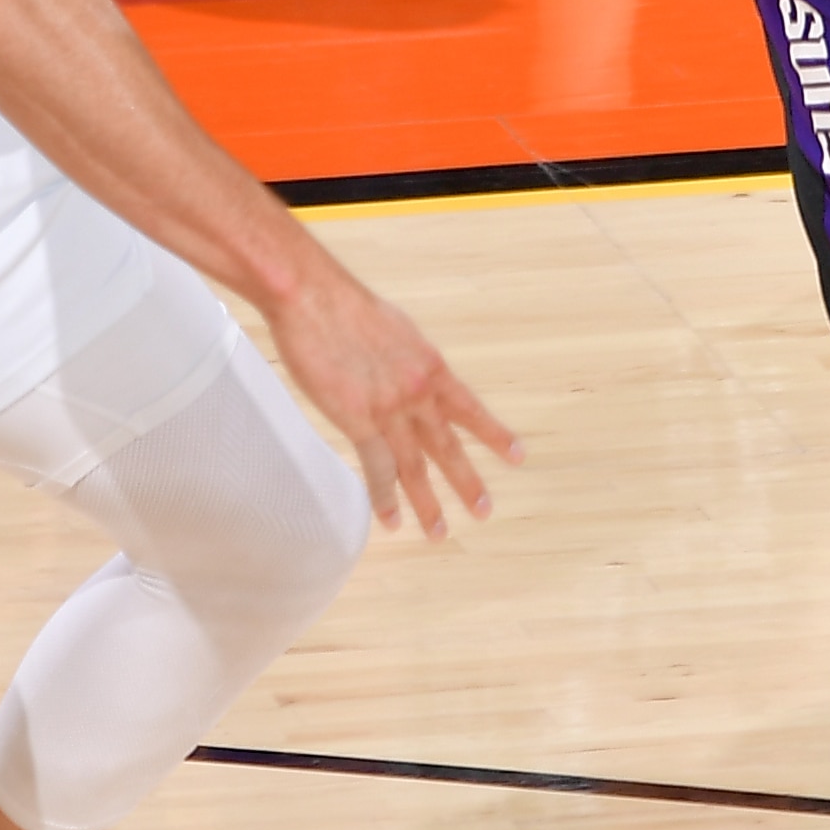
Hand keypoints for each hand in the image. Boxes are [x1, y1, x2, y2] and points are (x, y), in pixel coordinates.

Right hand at [266, 238, 520, 539]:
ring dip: (428, 503)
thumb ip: (404, 359)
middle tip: (484, 510)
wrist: (313, 297)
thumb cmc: (343, 305)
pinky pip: (377, 470)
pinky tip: (392, 520)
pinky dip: (385, 498)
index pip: (470, 408)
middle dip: (468, 482)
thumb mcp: (393, 329)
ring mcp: (390, 409)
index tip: (517, 455)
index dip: (493, 434)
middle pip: (448, 447)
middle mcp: (418, 392)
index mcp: (429, 366)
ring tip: (439, 532)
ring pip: (415, 467)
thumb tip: (406, 371)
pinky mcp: (357, 420)